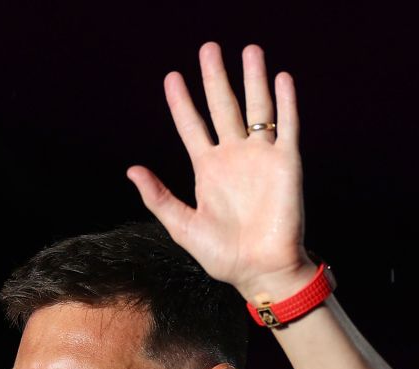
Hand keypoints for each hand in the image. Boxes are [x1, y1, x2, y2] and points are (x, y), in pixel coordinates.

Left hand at [127, 44, 311, 298]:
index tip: (171, 77)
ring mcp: (260, 158)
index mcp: (207, 170)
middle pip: (223, 107)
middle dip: (216, 77)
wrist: (260, 271)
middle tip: (209, 48)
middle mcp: (234, 157)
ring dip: (253, 79)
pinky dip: (285, 103)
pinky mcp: (286, 164)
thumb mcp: (182, 226)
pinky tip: (281, 78)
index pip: (191, 126)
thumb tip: (131, 169)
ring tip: (249, 49)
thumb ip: (159, 197)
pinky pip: (286, 127)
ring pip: (257, 109)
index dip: (181, 102)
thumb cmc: (222, 255)